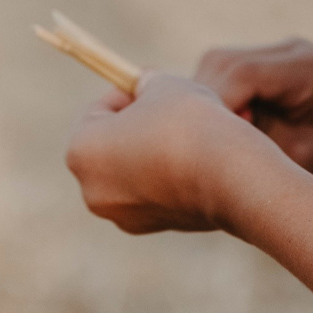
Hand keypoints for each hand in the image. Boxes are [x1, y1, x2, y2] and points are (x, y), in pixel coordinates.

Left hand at [64, 73, 284, 233]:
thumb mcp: (163, 85)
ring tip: (186, 134)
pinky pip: (154, 192)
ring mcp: (123, 215)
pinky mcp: (154, 228)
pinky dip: (168, 176)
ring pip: (133, 171)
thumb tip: (144, 86)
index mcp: (81, 151)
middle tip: (166, 108)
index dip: (125, 93)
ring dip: (152, 151)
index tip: (150, 87)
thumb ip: (145, 84)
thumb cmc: (190, 122)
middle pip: (110, 145)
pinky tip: (196, 162)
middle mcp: (92, 190)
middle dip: (136, 125)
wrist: (231, 175)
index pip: (95, 111)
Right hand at [190, 38, 312, 200]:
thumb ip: (256, 138)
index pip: (241, 75)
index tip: (207, 150)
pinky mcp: (265, 62)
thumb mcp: (298, 160)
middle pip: (222, 64)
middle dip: (207, 106)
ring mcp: (278, 52)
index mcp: (308, 68)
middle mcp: (292, 50)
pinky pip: (222, 74)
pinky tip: (224, 133)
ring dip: (208, 103)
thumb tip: (208, 127)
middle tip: (207, 150)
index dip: (215, 109)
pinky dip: (216, 102)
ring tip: (218, 143)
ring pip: (216, 66)